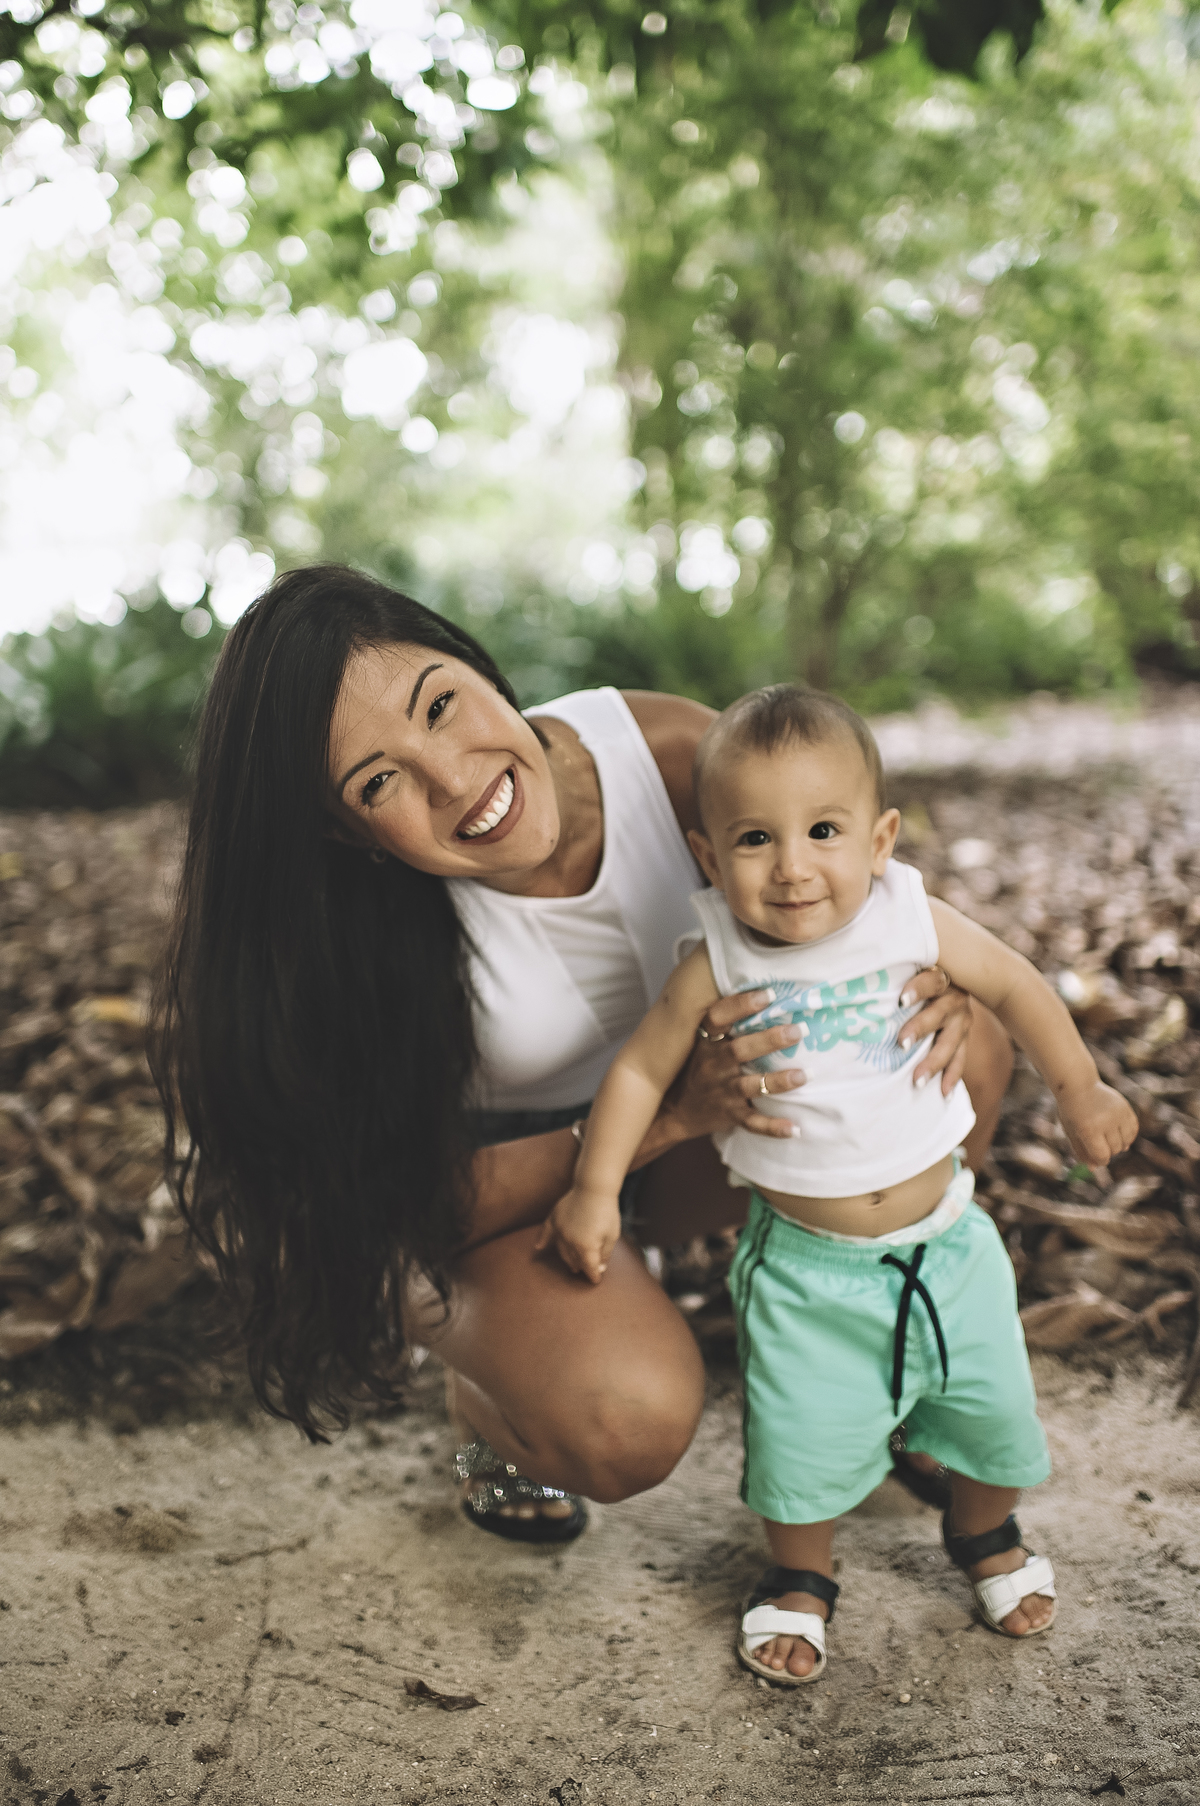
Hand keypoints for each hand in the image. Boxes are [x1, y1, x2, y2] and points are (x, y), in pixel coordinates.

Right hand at [533, 1185, 621, 1284]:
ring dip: (568, 1259)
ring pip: (562, 1251)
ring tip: (573, 1265)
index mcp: (587, 1248)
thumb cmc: (607, 1212)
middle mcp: (570, 1242)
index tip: (596, 1280)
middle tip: (585, 1270)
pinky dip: (542, 1240)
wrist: (595, 1187)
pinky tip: (539, 1247)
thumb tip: (600, 1268)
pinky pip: (545, 1232)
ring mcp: (560, 1231)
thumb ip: (605, 1254)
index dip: (594, 1276)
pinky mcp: (554, 1219)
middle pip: (575, 1261)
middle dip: (581, 1267)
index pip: (590, 1269)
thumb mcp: (612, 1236)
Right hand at [665, 988, 804, 1142]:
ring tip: (803, 1075)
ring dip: (777, 1082)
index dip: (741, 1005)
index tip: (767, 994)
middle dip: (768, 1041)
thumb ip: (723, 1019)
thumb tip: (760, 986)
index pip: (719, 1018)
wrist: (674, 1111)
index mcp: (706, 1042)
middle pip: (739, 1050)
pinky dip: (773, 1128)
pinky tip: (794, 1128)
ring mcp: (722, 1091)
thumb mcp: (700, 1040)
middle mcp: (713, 1065)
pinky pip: (752, 1122)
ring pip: (750, 1086)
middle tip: (796, 1031)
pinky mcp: (730, 1114)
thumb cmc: (696, 1066)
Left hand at [899, 967, 973, 1096]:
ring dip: (934, 1061)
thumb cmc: (916, 975)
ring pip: (950, 1042)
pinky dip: (952, 1076)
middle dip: (921, 1028)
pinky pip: (960, 1058)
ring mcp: (961, 1019)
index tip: (901, 1000)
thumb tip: (850, 965)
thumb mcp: (909, 970)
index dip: (918, 989)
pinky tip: (943, 1093)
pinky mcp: (964, 1037)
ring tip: (918, 1080)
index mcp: (940, 977)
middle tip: (902, 1044)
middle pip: (940, 1013)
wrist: (955, 981)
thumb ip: (891, 973)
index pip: (931, 980)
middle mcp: (954, 997)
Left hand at [1058, 1080, 1138, 1168]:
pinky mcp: (1125, 1108)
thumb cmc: (1071, 1111)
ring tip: (1107, 1137)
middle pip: (1114, 1150)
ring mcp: (1117, 1114)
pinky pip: (1133, 1129)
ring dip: (1118, 1144)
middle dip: (1107, 1151)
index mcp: (1088, 1130)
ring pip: (1125, 1142)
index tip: (1096, 1156)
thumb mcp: (1072, 1132)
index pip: (1102, 1156)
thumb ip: (1082, 1151)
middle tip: (1099, 1142)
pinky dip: (1128, 1135)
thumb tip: (1094, 1169)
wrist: (1078, 1084)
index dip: (1099, 1160)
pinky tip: (1119, 1133)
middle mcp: (1105, 1122)